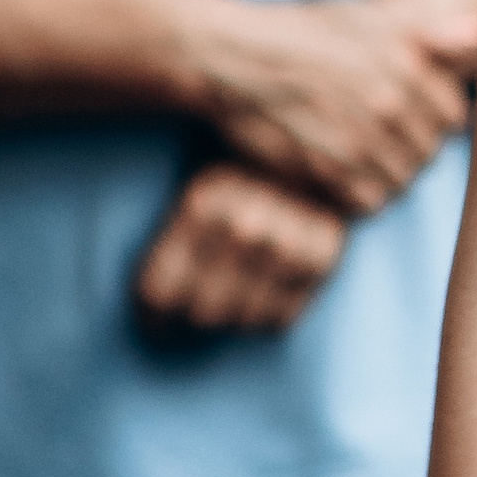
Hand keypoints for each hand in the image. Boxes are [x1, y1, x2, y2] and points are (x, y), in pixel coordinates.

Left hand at [136, 161, 347, 333]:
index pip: (161, 292)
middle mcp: (247, 224)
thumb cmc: (238, 185)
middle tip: (199, 307)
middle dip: (196, 316)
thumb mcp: (195, 196)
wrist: (314, 154)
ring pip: (242, 322)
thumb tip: (152, 320)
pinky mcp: (324, 260)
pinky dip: (268, 316)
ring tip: (234, 293)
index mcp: (204, 203)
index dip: (153, 315)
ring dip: (233, 318)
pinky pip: (279, 322)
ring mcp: (290, 244)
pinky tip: (265, 290)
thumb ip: (169, 245)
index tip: (156, 321)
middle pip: (203, 313)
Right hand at [195, 0, 475, 215]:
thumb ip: (436, 34)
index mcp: (411, 61)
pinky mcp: (328, 171)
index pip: (454, 116)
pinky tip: (338, 175)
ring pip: (403, 180)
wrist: (232, 57)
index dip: (432, 119)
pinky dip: (358, 196)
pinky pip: (370, 202)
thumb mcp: (371, 20)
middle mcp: (392, 100)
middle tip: (372, 137)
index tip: (405, 114)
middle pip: (429, 151)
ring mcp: (361, 138)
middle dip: (409, 148)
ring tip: (355, 156)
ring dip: (385, 175)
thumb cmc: (303, 34)